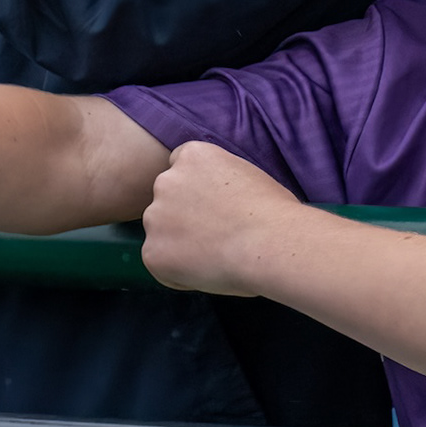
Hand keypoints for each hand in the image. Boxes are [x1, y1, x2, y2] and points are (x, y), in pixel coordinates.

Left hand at [140, 141, 303, 294]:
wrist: (270, 243)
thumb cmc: (274, 212)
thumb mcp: (247, 175)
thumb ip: (220, 181)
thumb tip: (215, 199)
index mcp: (192, 156)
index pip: (180, 167)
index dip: (195, 189)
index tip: (211, 205)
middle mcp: (166, 181)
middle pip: (166, 199)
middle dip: (183, 215)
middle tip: (215, 234)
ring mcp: (155, 217)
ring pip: (162, 232)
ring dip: (179, 242)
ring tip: (216, 254)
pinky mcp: (151, 252)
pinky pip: (161, 262)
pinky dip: (178, 270)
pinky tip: (209, 270)